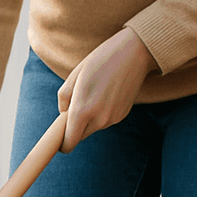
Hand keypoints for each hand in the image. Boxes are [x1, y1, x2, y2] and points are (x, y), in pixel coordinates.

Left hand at [57, 27, 158, 151]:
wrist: (135, 52)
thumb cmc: (101, 60)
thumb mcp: (75, 74)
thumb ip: (64, 97)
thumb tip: (63, 112)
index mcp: (81, 111)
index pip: (68, 143)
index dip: (62, 143)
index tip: (60, 137)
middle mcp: (97, 120)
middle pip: (79, 137)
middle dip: (75, 128)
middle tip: (77, 107)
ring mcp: (112, 119)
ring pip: (92, 128)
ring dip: (89, 120)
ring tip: (95, 94)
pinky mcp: (122, 115)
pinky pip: (105, 121)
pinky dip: (102, 114)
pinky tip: (107, 94)